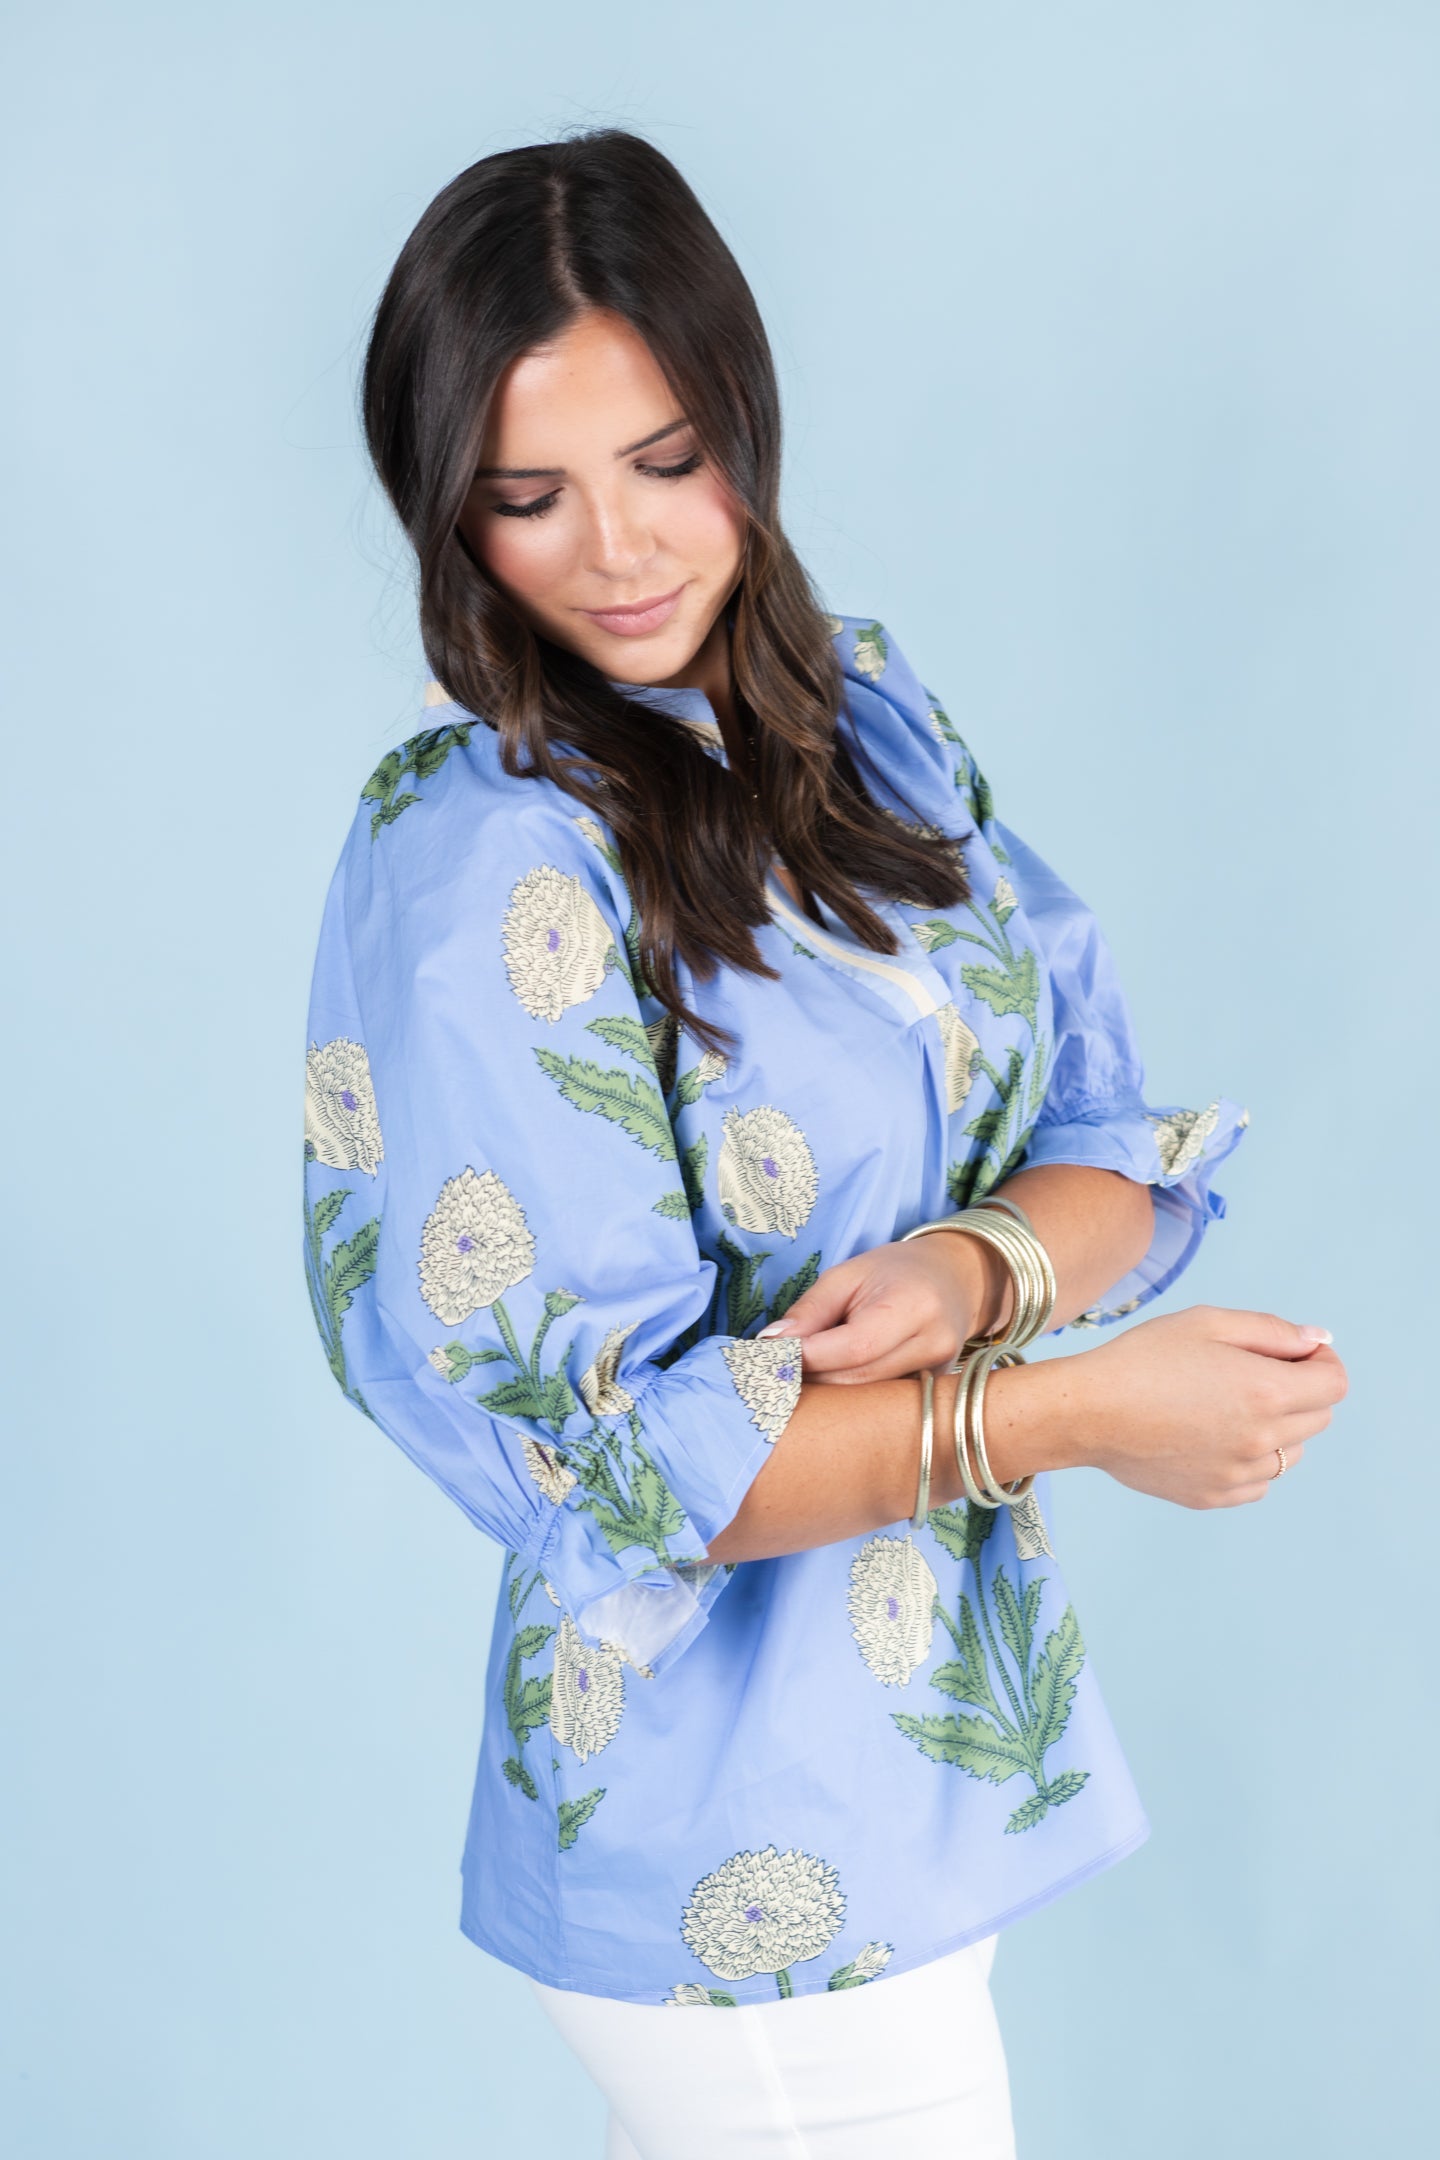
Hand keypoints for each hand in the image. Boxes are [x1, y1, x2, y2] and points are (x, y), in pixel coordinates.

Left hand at [758, 1232, 1003, 1382]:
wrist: (955, 1280)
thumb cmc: (895, 1271)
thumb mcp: (847, 1275)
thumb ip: (810, 1311)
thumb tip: (771, 1344)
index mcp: (913, 1306)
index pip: (853, 1347)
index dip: (808, 1357)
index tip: (769, 1356)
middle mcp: (933, 1344)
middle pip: (857, 1380)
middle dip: (811, 1378)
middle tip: (775, 1368)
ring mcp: (939, 1374)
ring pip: (867, 1398)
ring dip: (828, 1390)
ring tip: (802, 1372)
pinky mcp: (934, 1393)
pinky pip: (881, 1403)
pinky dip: (851, 1396)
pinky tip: (832, 1383)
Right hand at [1015, 1305, 1347, 1507]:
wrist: (1088, 1413)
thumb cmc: (1143, 1358)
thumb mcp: (1207, 1322)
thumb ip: (1272, 1331)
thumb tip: (1318, 1342)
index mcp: (1265, 1391)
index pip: (1334, 1384)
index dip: (1321, 1362)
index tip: (1294, 1353)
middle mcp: (1262, 1440)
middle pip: (1319, 1418)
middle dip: (1301, 1390)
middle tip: (1254, 1372)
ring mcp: (1240, 1474)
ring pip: (1292, 1453)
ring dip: (1278, 1428)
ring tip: (1228, 1406)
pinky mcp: (1215, 1496)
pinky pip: (1260, 1481)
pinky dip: (1251, 1460)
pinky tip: (1213, 1436)